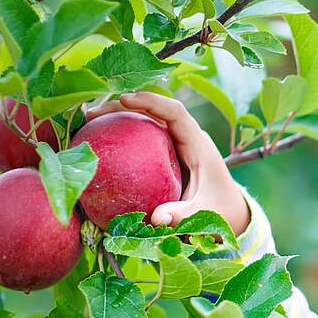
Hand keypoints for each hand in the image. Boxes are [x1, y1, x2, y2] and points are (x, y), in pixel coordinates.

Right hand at [85, 92, 250, 235]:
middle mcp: (187, 139)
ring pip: (145, 121)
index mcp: (199, 146)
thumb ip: (184, 216)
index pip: (176, 113)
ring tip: (87, 122)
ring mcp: (175, 145)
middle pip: (154, 111)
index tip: (125, 99)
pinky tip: (95, 144)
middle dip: (124, 105)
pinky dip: (120, 137)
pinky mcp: (165, 154)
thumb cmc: (222, 212)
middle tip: (92, 113)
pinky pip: (141, 139)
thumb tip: (157, 219)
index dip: (152, 101)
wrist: (230, 213)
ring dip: (118, 117)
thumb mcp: (207, 215)